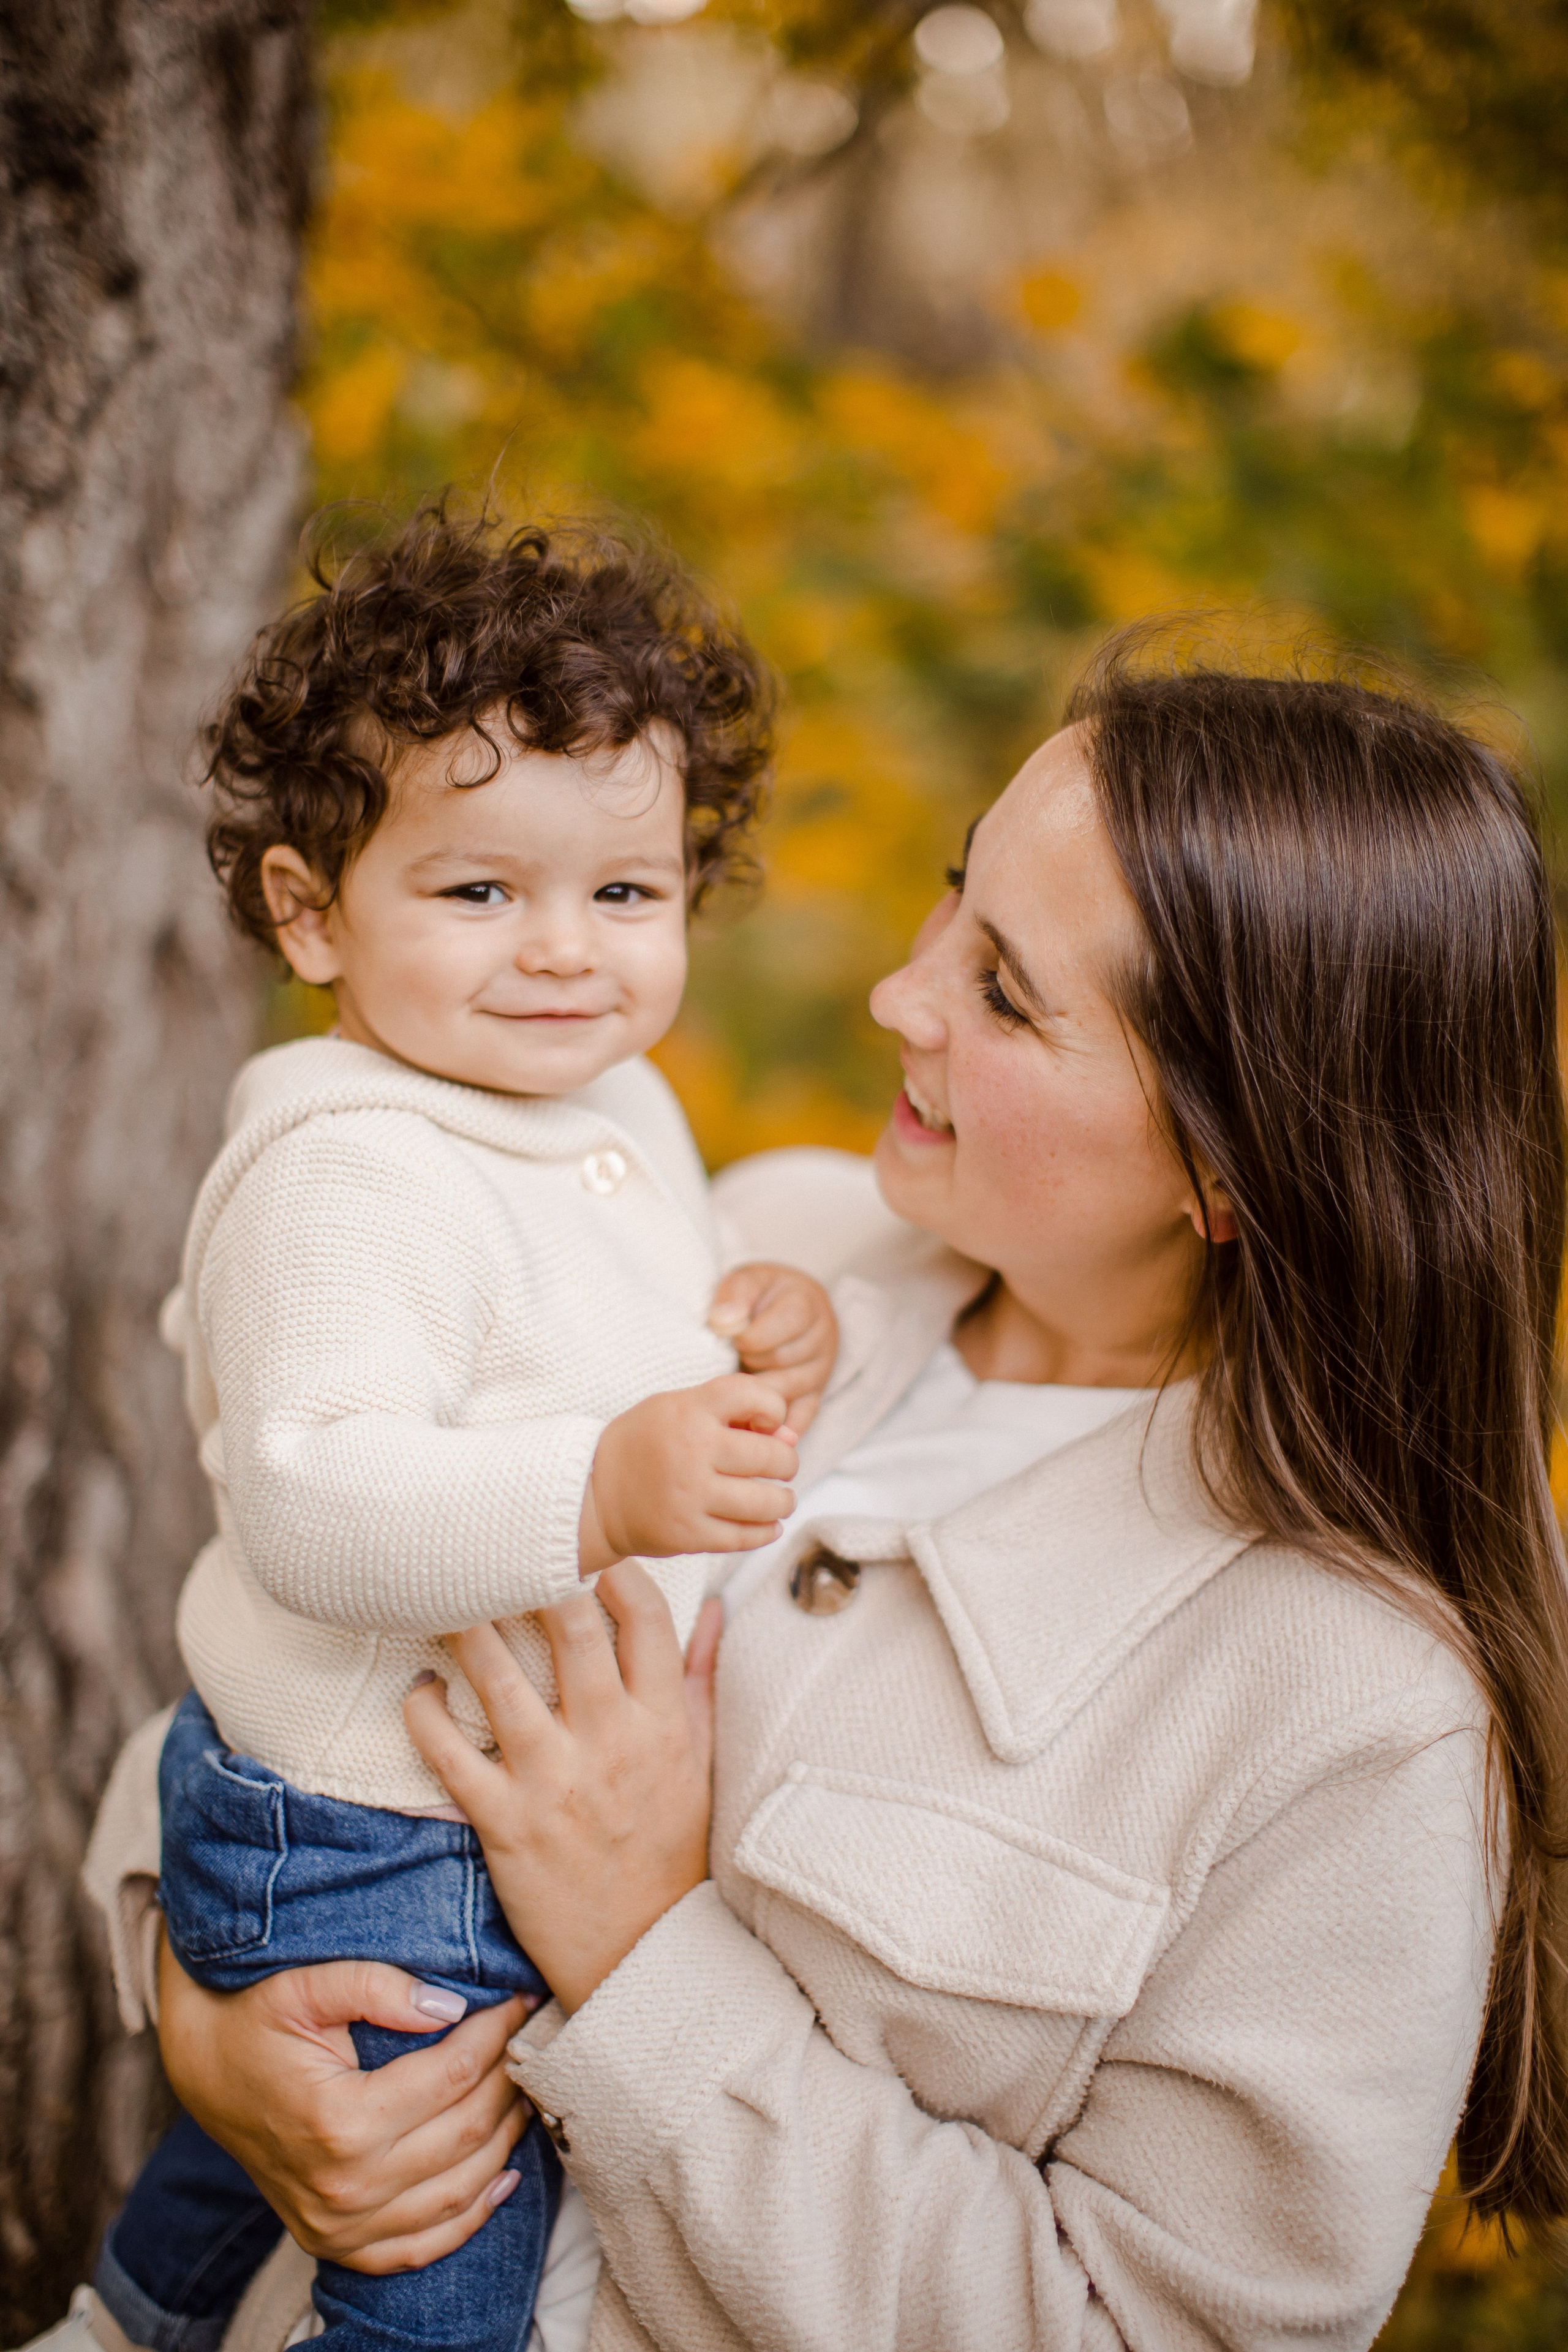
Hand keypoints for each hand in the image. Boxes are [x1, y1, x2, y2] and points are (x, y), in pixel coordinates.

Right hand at [155, 1935, 528, 2272]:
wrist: (206, 2073)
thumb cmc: (256, 2021)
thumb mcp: (304, 1985)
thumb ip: (375, 1985)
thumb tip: (449, 2005)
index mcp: (338, 2120)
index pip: (453, 2073)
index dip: (497, 2031)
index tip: (520, 1997)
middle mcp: (344, 2186)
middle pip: (466, 2131)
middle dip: (509, 2076)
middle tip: (530, 2034)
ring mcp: (341, 2226)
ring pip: (459, 2190)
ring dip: (505, 2137)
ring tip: (523, 2087)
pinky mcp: (338, 2245)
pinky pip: (423, 2245)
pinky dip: (471, 2215)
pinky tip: (500, 2175)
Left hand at [406, 1566, 719, 2016]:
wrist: (644, 1956)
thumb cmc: (671, 1852)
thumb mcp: (702, 1762)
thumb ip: (703, 1680)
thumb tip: (716, 1609)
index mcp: (662, 1721)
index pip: (643, 1617)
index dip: (612, 1567)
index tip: (582, 1544)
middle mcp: (610, 1741)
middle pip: (570, 1628)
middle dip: (534, 1573)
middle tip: (499, 1541)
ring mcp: (554, 1780)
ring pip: (500, 1679)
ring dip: (467, 1626)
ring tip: (443, 1591)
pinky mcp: (504, 1822)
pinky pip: (450, 1754)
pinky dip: (423, 1713)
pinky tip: (418, 1687)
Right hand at [579, 1372, 796, 1575]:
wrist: (592, 1495)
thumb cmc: (645, 1445)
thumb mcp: (677, 1409)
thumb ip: (732, 1414)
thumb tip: (790, 1438)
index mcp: (689, 1411)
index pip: (755, 1396)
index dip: (775, 1408)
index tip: (767, 1423)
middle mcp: (691, 1451)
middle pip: (772, 1457)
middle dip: (787, 1464)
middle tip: (781, 1468)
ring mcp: (690, 1496)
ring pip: (767, 1502)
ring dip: (784, 1501)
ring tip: (780, 1499)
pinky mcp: (687, 1535)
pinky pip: (746, 1537)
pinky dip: (766, 1531)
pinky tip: (766, 1524)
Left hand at [709, 1262, 838, 1434]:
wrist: (779, 1308)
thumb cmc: (758, 1296)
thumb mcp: (745, 1281)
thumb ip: (733, 1295)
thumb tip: (722, 1322)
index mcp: (807, 1304)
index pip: (788, 1323)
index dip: (753, 1335)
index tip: (733, 1338)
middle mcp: (823, 1338)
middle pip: (786, 1360)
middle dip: (752, 1361)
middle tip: (734, 1358)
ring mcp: (821, 1371)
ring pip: (789, 1392)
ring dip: (757, 1391)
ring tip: (734, 1386)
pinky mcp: (814, 1396)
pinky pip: (801, 1419)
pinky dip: (779, 1430)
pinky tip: (755, 1435)